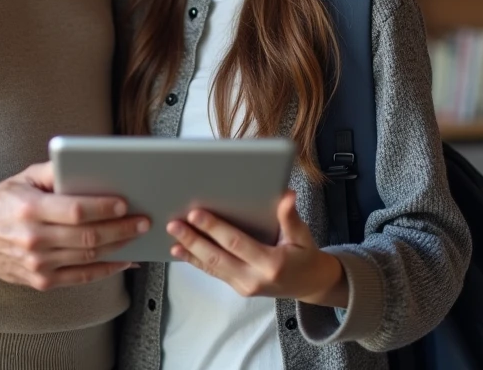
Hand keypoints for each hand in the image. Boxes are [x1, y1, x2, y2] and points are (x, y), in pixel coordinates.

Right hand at [0, 161, 149, 290]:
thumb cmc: (2, 203)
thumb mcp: (24, 178)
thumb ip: (55, 171)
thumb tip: (88, 167)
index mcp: (30, 209)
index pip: (75, 211)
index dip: (103, 209)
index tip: (124, 204)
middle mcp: (33, 239)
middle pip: (87, 237)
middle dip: (121, 229)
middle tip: (142, 221)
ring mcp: (37, 264)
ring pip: (88, 258)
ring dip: (118, 247)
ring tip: (136, 236)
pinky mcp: (41, 281)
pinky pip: (81, 277)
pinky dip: (106, 269)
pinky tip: (122, 259)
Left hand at [167, 190, 348, 306]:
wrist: (309, 284)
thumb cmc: (305, 255)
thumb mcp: (302, 236)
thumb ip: (291, 217)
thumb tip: (286, 196)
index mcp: (271, 263)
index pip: (236, 243)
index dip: (214, 228)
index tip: (196, 213)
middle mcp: (254, 278)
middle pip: (217, 257)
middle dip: (193, 239)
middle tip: (174, 224)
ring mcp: (244, 286)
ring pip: (211, 266)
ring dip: (189, 250)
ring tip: (172, 236)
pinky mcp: (238, 288)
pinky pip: (213, 273)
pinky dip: (195, 262)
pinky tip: (179, 252)